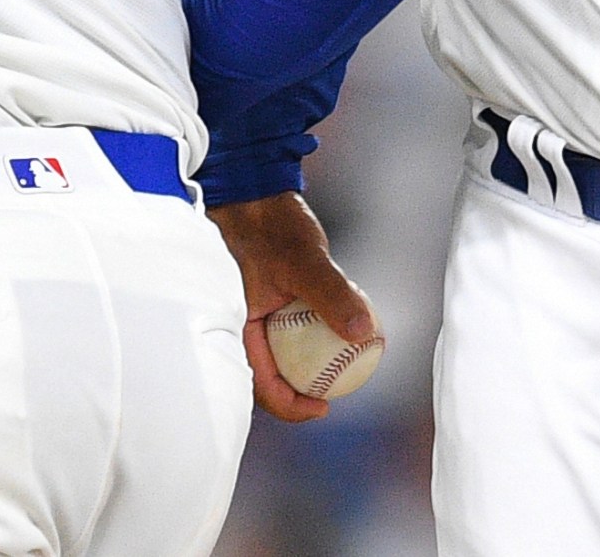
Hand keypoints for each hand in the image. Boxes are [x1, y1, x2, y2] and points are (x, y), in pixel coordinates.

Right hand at [206, 192, 376, 421]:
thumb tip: (365, 334)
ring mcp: (246, 313)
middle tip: (332, 394)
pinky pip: (280, 331)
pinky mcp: (258, 301)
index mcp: (234, 326)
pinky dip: (302, 339)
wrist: (253, 192)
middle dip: (298, 393)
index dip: (292, 406)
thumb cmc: (271, 224)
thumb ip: (332, 296)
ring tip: (335, 367)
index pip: (261, 385)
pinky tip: (329, 332)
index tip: (324, 407)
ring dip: (301, 366)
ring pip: (274, 354)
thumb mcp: (305, 262)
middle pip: (266, 376)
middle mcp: (236, 325)